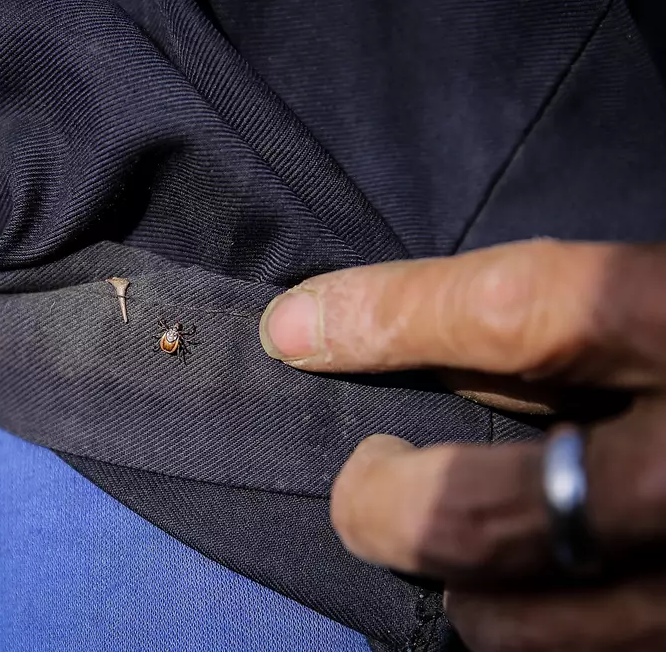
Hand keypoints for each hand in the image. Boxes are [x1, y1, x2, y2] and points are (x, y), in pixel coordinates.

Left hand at [260, 240, 665, 650]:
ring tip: (466, 532)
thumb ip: (555, 316)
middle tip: (371, 472)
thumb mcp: (663, 305)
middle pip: (473, 515)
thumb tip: (371, 323)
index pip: (516, 317)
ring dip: (456, 577)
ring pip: (511, 623)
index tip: (298, 328)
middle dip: (380, 502)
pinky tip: (531, 578)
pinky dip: (521, 616)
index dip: (386, 317)